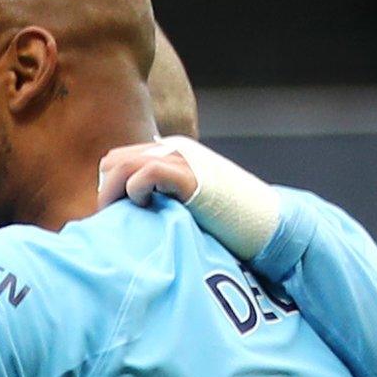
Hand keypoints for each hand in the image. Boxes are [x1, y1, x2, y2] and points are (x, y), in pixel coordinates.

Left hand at [99, 135, 279, 261]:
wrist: (270, 225)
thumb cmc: (229, 225)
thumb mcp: (187, 205)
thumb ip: (162, 202)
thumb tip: (129, 222)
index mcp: (172, 154)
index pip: (119, 161)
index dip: (109, 188)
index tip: (111, 216)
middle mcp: (174, 150)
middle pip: (114, 161)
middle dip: (106, 191)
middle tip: (111, 220)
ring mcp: (184, 160)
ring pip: (123, 165)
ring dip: (113, 194)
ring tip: (120, 218)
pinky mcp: (192, 177)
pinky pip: (148, 173)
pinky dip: (136, 191)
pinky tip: (145, 209)